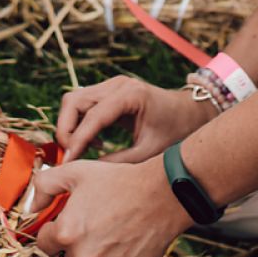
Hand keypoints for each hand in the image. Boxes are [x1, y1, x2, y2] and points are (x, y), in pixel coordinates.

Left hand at [30, 157, 190, 256]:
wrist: (163, 194)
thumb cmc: (118, 181)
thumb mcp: (75, 172)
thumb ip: (43, 187)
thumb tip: (29, 207)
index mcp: (66, 234)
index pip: (44, 242)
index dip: (54, 229)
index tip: (68, 219)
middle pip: (67, 255)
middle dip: (76, 241)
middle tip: (96, 220)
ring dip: (96, 253)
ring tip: (114, 228)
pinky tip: (127, 240)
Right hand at [54, 73, 215, 163]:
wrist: (190, 113)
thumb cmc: (175, 132)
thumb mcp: (149, 152)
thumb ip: (118, 162)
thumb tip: (87, 171)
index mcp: (130, 95)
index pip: (92, 115)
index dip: (77, 139)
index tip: (68, 161)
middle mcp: (117, 85)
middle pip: (73, 101)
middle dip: (66, 130)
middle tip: (71, 156)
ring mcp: (111, 85)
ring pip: (73, 101)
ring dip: (70, 126)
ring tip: (81, 151)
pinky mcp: (108, 92)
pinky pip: (82, 104)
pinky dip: (79, 124)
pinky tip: (93, 143)